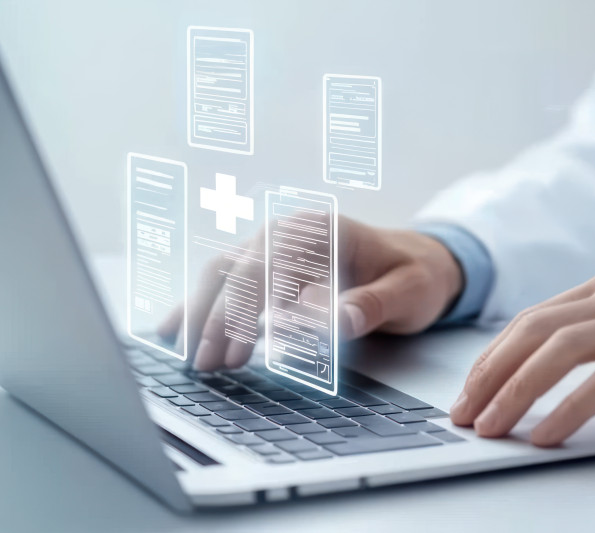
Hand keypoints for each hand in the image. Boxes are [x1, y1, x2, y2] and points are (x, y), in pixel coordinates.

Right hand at [161, 216, 464, 369]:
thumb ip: (372, 304)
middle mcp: (289, 231)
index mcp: (321, 230)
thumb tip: (337, 319)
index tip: (235, 348)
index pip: (269, 264)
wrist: (421, 260)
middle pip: (236, 269)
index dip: (247, 307)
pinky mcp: (268, 264)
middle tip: (205, 364)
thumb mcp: (409, 292)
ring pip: (221, 274)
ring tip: (192, 359)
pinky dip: (199, 306)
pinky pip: (224, 281)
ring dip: (202, 315)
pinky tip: (173, 331)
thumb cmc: (415, 275)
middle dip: (215, 318)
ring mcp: (274, 245)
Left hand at [448, 268, 594, 445]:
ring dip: (520, 391)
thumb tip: (533, 375)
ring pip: (566, 349)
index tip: (469, 394)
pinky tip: (549, 433)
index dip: (494, 358)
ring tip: (495, 426)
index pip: (536, 318)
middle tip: (467, 414)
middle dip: (493, 374)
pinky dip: (571, 407)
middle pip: (539, 329)